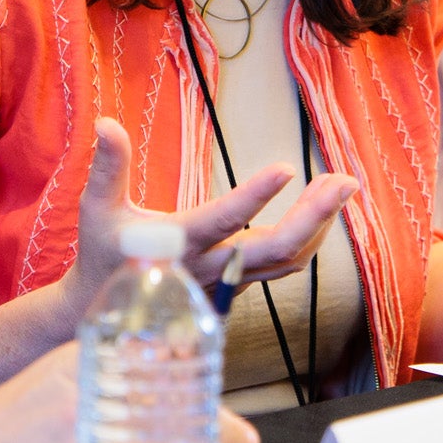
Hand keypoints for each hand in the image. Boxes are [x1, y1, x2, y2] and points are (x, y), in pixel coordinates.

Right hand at [58, 119, 358, 322]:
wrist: (103, 320)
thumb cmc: (101, 257)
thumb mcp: (97, 211)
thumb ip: (108, 167)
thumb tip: (107, 122)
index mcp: (178, 244)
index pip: (222, 221)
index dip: (254, 196)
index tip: (285, 168)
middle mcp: (210, 268)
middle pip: (275, 249)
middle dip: (315, 215)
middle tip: (345, 181)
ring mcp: (228, 283)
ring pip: (287, 262)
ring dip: (320, 225)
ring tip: (340, 187)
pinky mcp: (237, 288)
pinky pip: (282, 267)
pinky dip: (309, 240)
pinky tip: (320, 213)